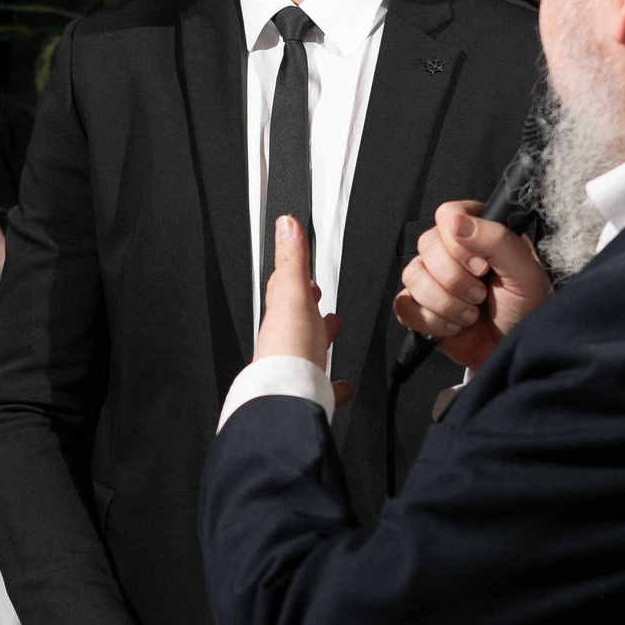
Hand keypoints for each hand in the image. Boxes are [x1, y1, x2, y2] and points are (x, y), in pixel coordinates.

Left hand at [254, 217, 353, 405]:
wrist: (287, 401)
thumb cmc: (288, 351)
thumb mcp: (293, 294)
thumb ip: (292, 260)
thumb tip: (286, 223)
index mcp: (281, 315)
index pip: (285, 289)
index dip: (295, 277)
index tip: (304, 268)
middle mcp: (285, 341)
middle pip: (299, 319)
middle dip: (311, 309)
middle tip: (320, 300)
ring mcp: (297, 367)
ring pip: (309, 349)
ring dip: (319, 340)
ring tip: (331, 333)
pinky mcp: (310, 391)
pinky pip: (323, 384)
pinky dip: (333, 381)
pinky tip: (343, 386)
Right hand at [393, 200, 554, 371]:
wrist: (515, 352)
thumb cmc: (527, 311)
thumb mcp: (526, 273)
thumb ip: (498, 240)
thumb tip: (456, 223)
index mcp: (479, 232)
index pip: (448, 214)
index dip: (459, 242)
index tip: (482, 267)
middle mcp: (452, 252)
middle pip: (427, 245)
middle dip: (455, 280)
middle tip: (481, 296)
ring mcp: (433, 279)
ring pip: (413, 275)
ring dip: (445, 303)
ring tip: (470, 315)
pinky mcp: (420, 307)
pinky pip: (404, 305)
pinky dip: (430, 321)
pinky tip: (453, 326)